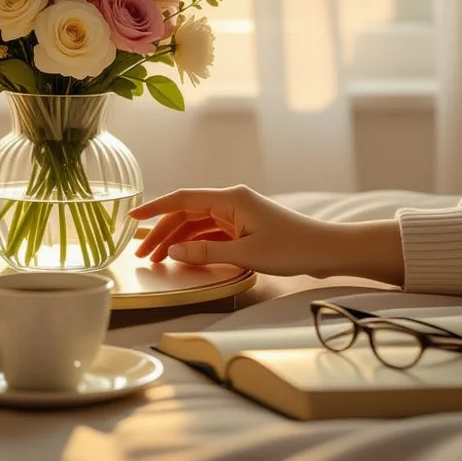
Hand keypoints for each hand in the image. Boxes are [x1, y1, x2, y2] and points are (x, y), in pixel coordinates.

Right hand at [129, 185, 404, 283]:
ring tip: (158, 261)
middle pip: (187, 214)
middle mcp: (232, 201)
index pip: (183, 198)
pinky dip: (196, 245)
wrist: (328, 251)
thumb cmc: (293, 249)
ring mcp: (239, 215)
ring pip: (198, 225)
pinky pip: (212, 234)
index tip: (132, 219)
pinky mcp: (246, 228)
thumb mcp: (247, 254)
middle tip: (142, 256)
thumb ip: (207, 253)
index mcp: (231, 198)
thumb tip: (173, 252)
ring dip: (178, 241)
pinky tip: (184, 259)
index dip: (155, 208)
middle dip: (163, 233)